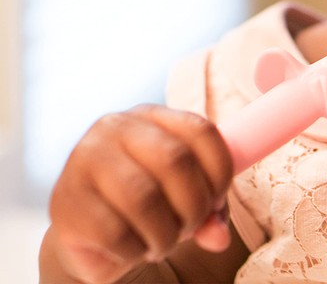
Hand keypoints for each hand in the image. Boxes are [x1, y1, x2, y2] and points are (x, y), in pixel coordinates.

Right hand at [45, 104, 232, 283]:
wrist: (90, 236)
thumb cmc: (149, 206)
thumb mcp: (185, 198)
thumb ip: (211, 210)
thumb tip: (219, 236)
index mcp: (152, 115)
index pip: (201, 130)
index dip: (220, 171)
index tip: (217, 200)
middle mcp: (116, 126)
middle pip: (175, 160)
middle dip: (193, 206)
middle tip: (189, 228)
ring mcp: (85, 160)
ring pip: (144, 197)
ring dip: (165, 233)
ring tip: (163, 243)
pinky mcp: (65, 202)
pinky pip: (114, 232)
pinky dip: (136, 250)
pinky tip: (135, 249)